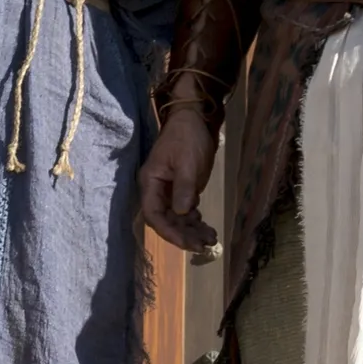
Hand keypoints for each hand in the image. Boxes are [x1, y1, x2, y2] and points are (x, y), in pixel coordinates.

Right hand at [138, 112, 221, 252]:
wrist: (194, 118)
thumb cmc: (187, 137)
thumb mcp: (187, 161)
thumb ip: (183, 187)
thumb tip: (182, 213)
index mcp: (150, 183)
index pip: (153, 215)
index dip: (168, 232)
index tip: (187, 243)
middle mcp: (156, 190)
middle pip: (165, 221)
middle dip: (183, 235)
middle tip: (204, 246)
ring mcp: (168, 191)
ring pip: (177, 218)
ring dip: (192, 231)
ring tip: (211, 240)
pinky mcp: (181, 189)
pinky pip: (185, 211)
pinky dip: (196, 221)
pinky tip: (207, 228)